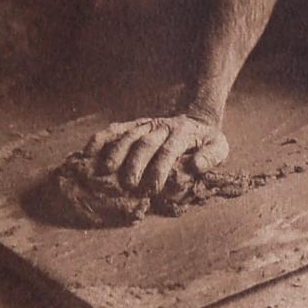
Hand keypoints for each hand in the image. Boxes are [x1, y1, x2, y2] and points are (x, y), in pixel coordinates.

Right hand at [83, 115, 229, 195]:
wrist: (196, 118)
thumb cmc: (206, 140)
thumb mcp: (219, 147)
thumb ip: (211, 157)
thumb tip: (196, 166)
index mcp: (184, 132)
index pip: (170, 149)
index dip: (161, 168)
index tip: (155, 188)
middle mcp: (163, 126)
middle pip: (146, 143)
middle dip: (136, 164)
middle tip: (130, 185)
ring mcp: (146, 124)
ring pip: (128, 135)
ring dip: (115, 152)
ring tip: (105, 171)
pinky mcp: (134, 125)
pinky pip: (115, 129)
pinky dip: (101, 139)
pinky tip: (87, 152)